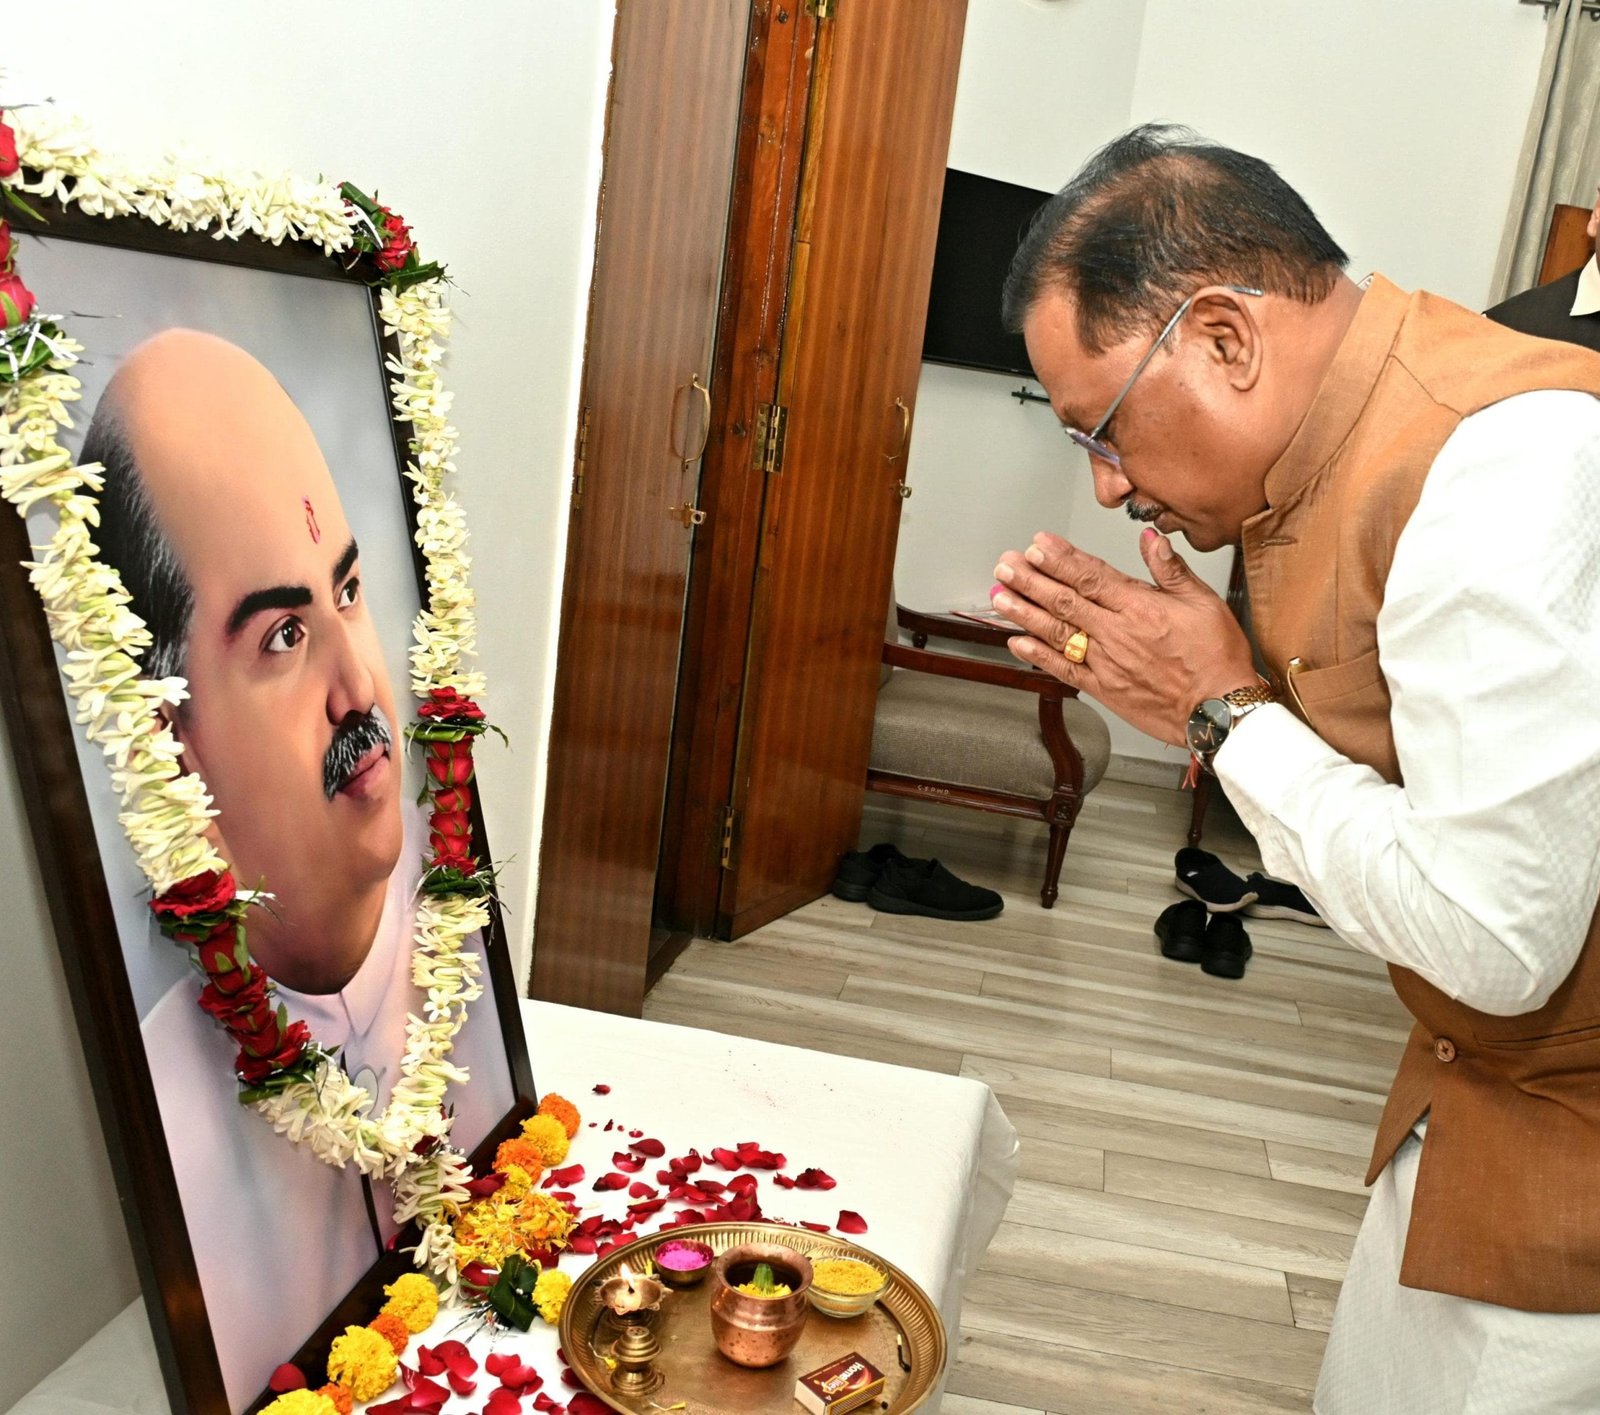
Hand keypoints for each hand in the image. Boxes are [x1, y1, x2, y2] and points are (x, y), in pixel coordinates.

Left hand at [992, 529, 1257, 746]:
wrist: (1220, 711)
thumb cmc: (1216, 658)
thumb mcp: (1204, 602)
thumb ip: (1171, 570)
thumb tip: (1150, 539)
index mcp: (1139, 607)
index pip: (1090, 575)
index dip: (1060, 559)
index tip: (1037, 545)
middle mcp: (1116, 633)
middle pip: (1065, 600)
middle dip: (1031, 580)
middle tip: (1006, 565)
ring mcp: (1106, 662)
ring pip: (1056, 632)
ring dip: (1025, 612)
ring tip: (1000, 595)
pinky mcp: (1103, 688)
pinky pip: (1062, 669)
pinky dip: (1036, 656)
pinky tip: (1015, 642)